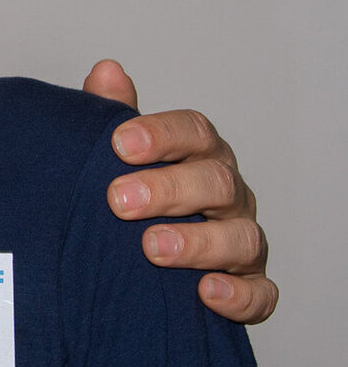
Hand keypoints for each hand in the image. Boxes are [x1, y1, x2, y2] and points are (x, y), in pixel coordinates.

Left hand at [83, 60, 275, 324]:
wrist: (132, 257)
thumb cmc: (130, 194)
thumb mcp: (114, 157)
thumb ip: (111, 116)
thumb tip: (106, 70)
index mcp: (197, 155)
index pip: (194, 132)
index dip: (161, 134)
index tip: (119, 143)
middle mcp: (226, 194)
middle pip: (216, 182)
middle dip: (168, 189)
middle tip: (118, 200)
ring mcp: (239, 241)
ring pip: (242, 238)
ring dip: (197, 243)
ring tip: (152, 248)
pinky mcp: (247, 287)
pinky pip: (260, 294)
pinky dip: (239, 295)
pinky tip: (204, 292)